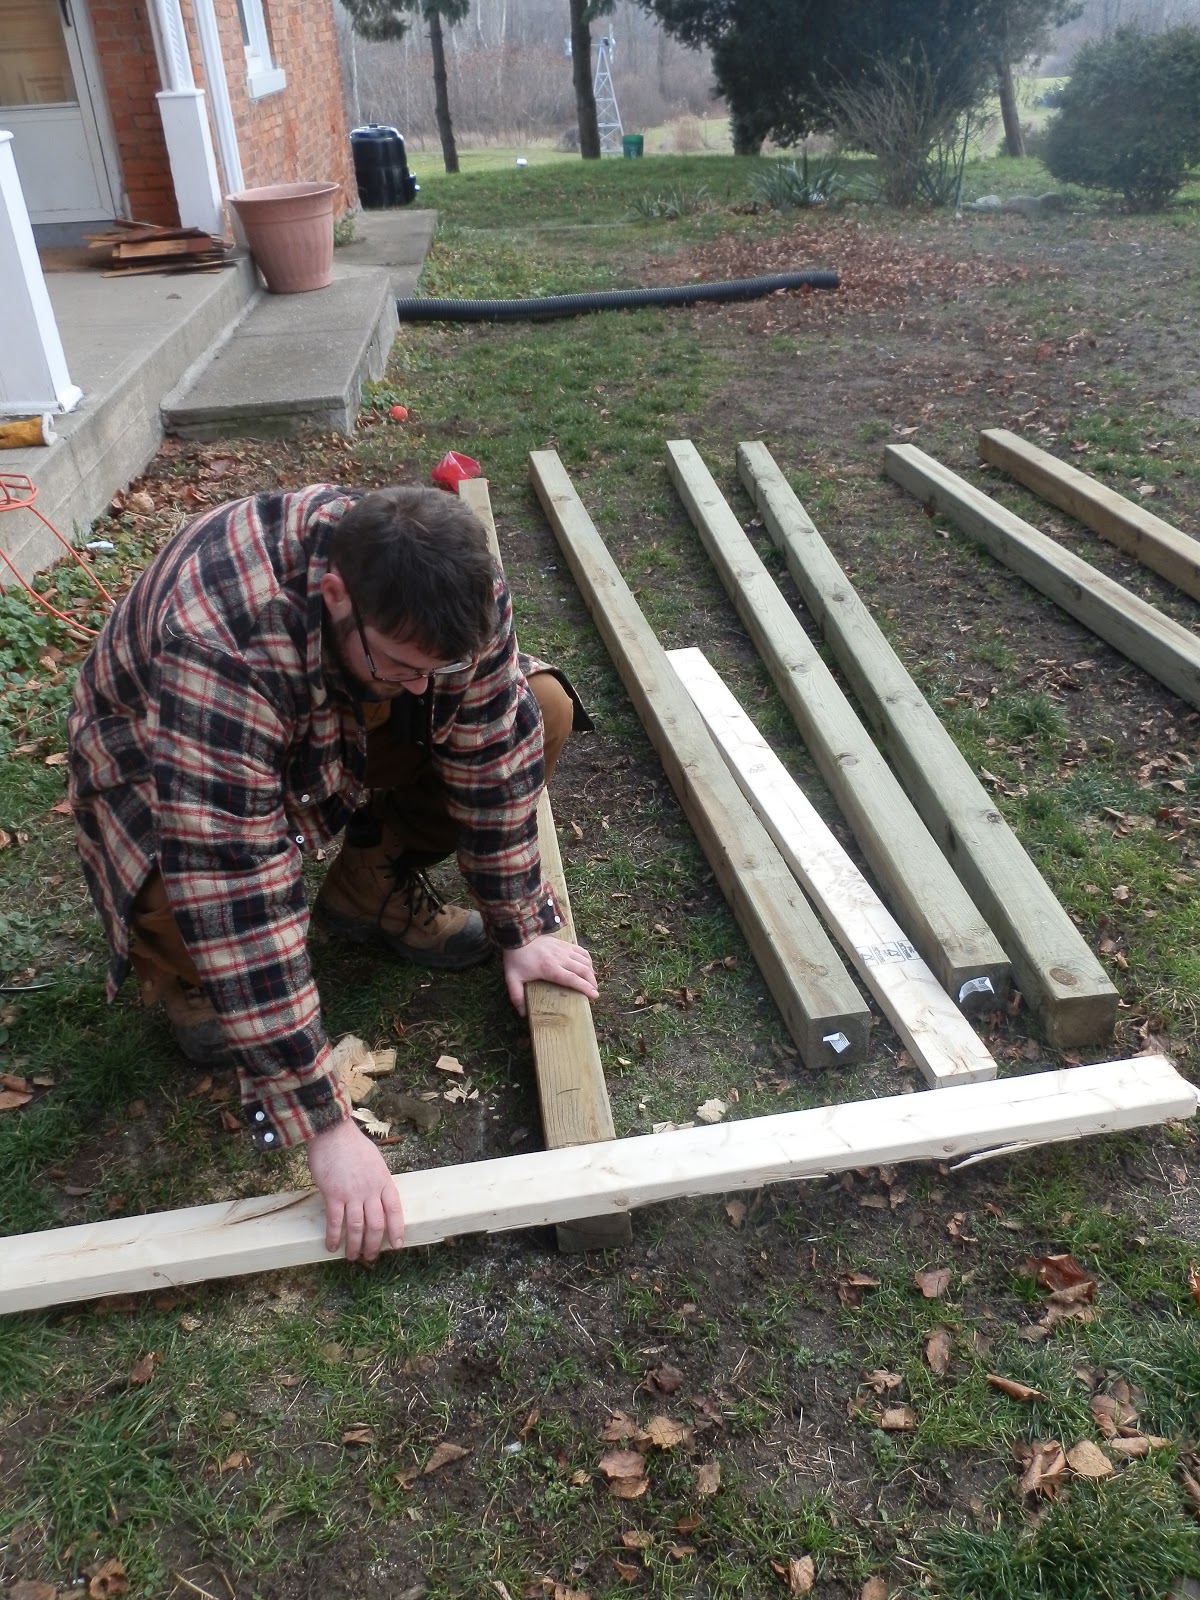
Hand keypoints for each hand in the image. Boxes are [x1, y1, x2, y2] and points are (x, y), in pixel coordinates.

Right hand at [307, 1117, 403, 1262]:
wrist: (333, 1132)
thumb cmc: (353, 1144)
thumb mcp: (375, 1160)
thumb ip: (377, 1179)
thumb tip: (377, 1194)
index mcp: (383, 1180)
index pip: (394, 1210)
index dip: (396, 1230)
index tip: (396, 1244)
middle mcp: (370, 1190)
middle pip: (376, 1224)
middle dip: (374, 1244)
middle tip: (370, 1256)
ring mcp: (352, 1194)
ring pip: (357, 1227)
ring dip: (355, 1246)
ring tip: (352, 1256)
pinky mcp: (333, 1195)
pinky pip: (335, 1222)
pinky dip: (334, 1237)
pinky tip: (332, 1246)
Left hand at [502, 934, 597, 1016]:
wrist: (518, 935)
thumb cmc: (516, 958)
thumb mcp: (512, 979)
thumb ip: (517, 996)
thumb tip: (523, 1014)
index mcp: (550, 969)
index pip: (573, 979)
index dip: (585, 988)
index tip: (594, 995)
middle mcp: (561, 959)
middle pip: (583, 970)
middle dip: (592, 982)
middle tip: (595, 992)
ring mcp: (564, 950)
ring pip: (585, 961)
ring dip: (591, 972)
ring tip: (592, 982)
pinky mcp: (565, 944)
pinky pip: (581, 951)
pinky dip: (588, 960)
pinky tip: (588, 966)